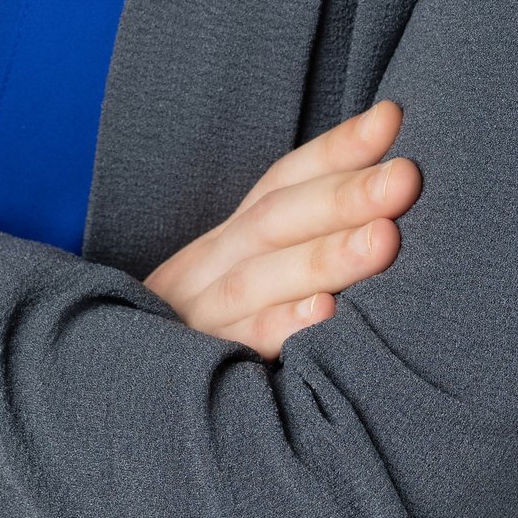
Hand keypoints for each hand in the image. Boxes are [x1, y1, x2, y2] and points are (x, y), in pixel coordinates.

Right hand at [143, 98, 421, 357]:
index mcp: (227, 241)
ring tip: (385, 239)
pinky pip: (240, 347)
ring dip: (325, 256)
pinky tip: (326, 314)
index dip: (336, 149)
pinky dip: (281, 327)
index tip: (393, 117)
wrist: (109, 399)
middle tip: (407, 177)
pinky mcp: (196, 374)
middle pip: (276, 220)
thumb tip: (381, 204)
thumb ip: (297, 244)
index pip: (283, 181)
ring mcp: (199, 319)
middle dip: (344, 196)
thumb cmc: (208, 337)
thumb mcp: (242, 280)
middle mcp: (209, 268)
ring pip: (261, 279)